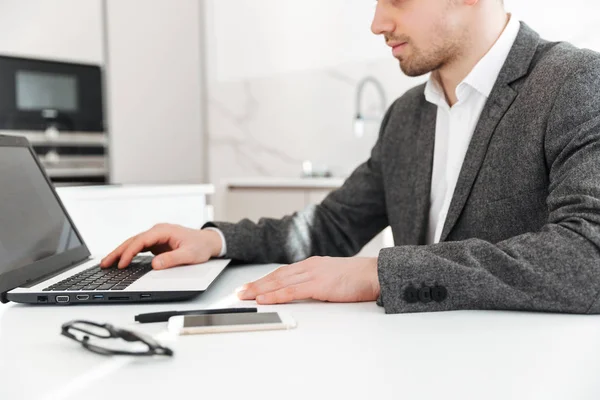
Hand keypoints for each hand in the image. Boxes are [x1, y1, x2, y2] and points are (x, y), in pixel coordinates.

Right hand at [100, 223, 222, 269]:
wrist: (208, 242)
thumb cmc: (200, 246)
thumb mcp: (189, 255)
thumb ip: (172, 259)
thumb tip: (155, 265)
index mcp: (164, 231)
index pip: (141, 240)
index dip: (129, 252)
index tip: (121, 264)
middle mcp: (158, 231)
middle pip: (133, 241)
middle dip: (118, 252)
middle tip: (105, 263)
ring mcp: (156, 237)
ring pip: (134, 243)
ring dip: (120, 253)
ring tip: (107, 263)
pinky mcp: (156, 243)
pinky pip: (139, 248)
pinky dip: (129, 254)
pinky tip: (121, 261)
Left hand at [237, 256, 380, 304]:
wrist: (375, 274)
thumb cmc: (358, 278)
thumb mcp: (333, 277)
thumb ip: (318, 282)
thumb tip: (306, 293)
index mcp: (312, 264)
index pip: (282, 272)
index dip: (265, 280)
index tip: (252, 287)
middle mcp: (309, 266)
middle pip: (276, 276)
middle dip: (256, 285)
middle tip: (239, 292)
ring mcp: (313, 274)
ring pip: (279, 282)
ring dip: (259, 290)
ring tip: (245, 296)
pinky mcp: (319, 285)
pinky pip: (291, 291)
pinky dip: (275, 295)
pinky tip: (264, 299)